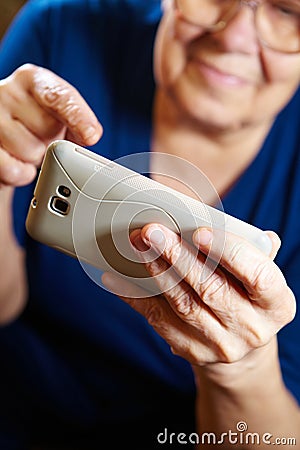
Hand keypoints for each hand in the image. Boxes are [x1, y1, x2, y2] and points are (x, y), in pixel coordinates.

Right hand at [0, 63, 101, 186]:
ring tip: (29, 149)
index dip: (77, 116)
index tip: (91, 135)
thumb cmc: (38, 126)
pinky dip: (22, 174)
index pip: (57, 96)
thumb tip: (90, 135)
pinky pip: (13, 170)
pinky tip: (19, 163)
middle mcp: (8, 93)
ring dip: (36, 158)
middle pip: (48, 129)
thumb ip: (79, 123)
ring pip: (31, 152)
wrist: (7, 142)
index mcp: (32, 80)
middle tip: (44, 139)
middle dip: (53, 141)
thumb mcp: (61, 118)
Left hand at [102, 224, 295, 365]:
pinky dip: (137, 296)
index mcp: (277, 303)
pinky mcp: (193, 351)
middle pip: (211, 289)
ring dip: (155, 271)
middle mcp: (253, 329)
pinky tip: (118, 277)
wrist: (242, 344)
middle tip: (152, 231)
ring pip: (182, 304)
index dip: (228, 252)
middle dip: (178, 257)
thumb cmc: (247, 295)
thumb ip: (249, 251)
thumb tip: (228, 226)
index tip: (198, 231)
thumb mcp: (257, 275)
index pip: (258, 275)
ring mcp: (222, 346)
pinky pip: (160, 320)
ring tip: (136, 245)